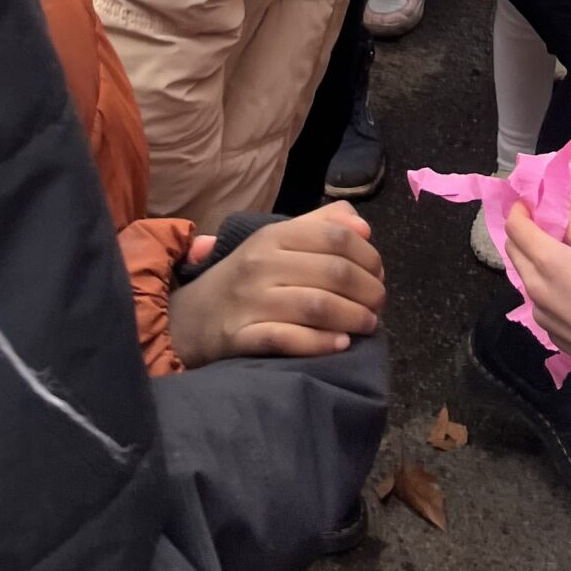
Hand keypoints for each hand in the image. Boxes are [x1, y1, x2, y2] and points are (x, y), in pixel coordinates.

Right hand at [166, 204, 384, 365]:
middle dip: (368, 290)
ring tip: (368, 325)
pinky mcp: (241, 337)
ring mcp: (250, 301)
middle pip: (333, 272)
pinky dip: (320, 343)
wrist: (190, 318)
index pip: (335, 236)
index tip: (380, 274)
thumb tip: (362, 227)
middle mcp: (262, 263)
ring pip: (317, 306)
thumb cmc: (245, 278)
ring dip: (352, 317)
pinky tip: (341, 345)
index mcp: (274, 235)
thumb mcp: (275, 242)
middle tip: (379, 305)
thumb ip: (319, 226)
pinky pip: (289, 339)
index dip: (368, 256)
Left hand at [506, 206, 570, 383]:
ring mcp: (539, 313)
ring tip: (563, 258)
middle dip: (523, 233)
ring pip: (525, 277)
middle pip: (514, 251)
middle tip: (546, 225)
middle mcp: (533, 286)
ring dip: (534, 261)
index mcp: (544, 261)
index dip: (519, 210)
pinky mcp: (549, 332)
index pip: (514, 227)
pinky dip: (546, 286)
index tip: (532, 203)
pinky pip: (539, 300)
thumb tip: (560, 209)